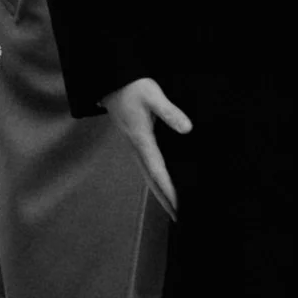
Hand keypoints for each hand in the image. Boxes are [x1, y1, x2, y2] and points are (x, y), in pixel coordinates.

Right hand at [100, 75, 190, 213]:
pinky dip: (155, 179)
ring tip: (172, 207)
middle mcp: (136, 147)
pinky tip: (162, 182)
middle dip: (164, 199)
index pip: (157, 171)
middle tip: (178, 217)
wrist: (110, 80)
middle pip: (151, 180)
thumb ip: (170, 111)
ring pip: (148, 175)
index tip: (179, 205)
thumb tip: (187, 129)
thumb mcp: (152, 95)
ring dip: (159, 192)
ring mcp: (134, 145)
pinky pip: (146, 165)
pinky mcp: (135, 140)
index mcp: (141, 139)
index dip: (169, 189)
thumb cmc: (132, 86)